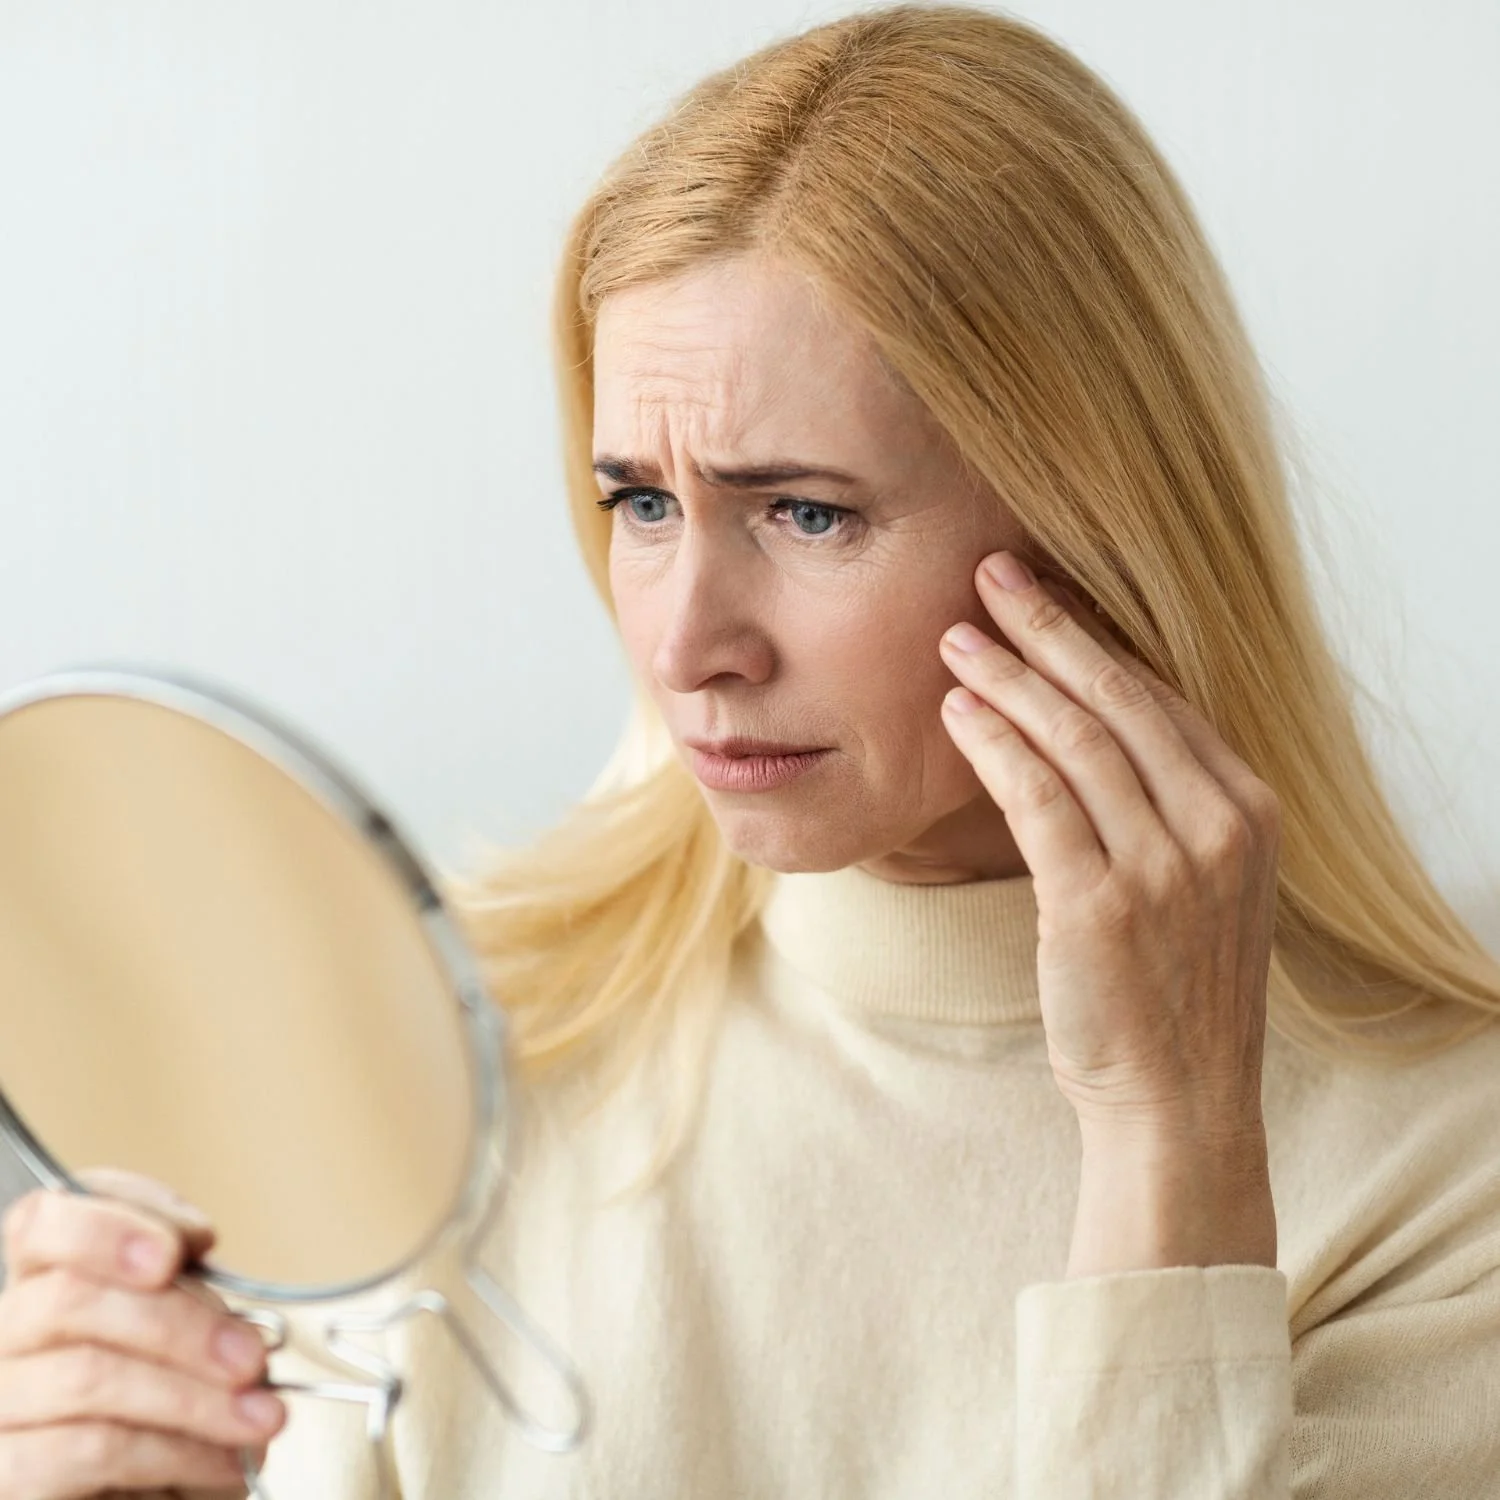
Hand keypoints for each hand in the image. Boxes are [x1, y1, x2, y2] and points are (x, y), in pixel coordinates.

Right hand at [0, 1166, 284, 1496]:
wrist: (167, 1495)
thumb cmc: (180, 1406)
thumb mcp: (191, 1331)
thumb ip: (184, 1285)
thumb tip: (196, 1248)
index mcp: (47, 1283)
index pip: (45, 1222)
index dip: (113, 1222)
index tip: (193, 1244)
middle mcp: (7, 1337)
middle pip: (69, 1298)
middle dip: (180, 1323)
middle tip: (251, 1356)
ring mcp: (1, 1407)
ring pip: (87, 1377)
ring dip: (193, 1397)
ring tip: (260, 1416)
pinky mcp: (10, 1475)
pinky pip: (89, 1449)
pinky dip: (173, 1452)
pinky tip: (224, 1460)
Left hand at [938, 550, 1280, 1269]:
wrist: (1181, 1101)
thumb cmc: (1175, 989)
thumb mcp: (1202, 883)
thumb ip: (1165, 803)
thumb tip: (1084, 723)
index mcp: (1248, 810)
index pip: (1160, 698)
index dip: (1094, 637)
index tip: (1042, 596)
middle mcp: (1219, 826)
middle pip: (1118, 698)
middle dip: (1047, 627)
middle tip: (990, 573)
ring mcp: (1164, 865)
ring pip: (1073, 738)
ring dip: (1007, 677)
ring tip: (956, 637)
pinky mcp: (1101, 904)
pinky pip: (1037, 798)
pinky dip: (993, 745)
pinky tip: (957, 711)